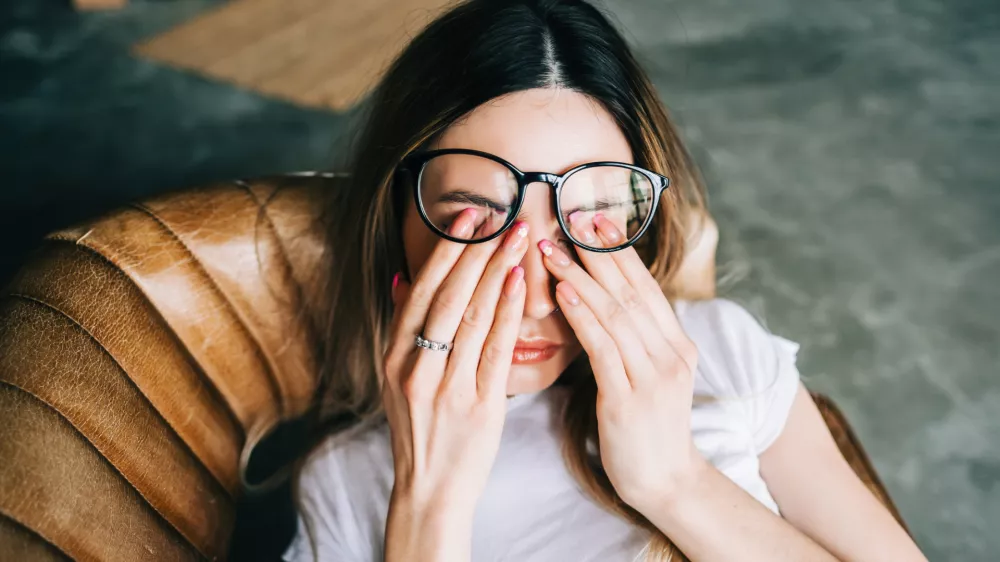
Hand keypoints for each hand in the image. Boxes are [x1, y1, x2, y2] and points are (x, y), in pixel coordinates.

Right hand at [381, 209, 527, 544]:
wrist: (430, 491)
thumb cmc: (420, 430)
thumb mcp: (396, 379)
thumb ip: (401, 330)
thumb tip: (401, 278)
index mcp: (394, 358)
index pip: (420, 291)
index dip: (445, 250)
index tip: (467, 216)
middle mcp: (415, 368)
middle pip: (447, 296)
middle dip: (475, 250)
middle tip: (501, 214)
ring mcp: (446, 387)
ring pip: (472, 316)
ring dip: (496, 270)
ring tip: (518, 236)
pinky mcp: (479, 405)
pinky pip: (494, 349)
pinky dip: (506, 312)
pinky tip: (519, 282)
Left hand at [538, 213, 705, 513]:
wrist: (665, 482)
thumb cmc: (646, 428)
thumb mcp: (649, 376)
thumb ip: (634, 340)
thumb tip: (603, 301)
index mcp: (677, 344)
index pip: (645, 287)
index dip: (619, 252)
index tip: (594, 220)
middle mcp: (671, 354)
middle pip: (631, 291)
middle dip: (599, 252)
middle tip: (570, 217)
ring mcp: (653, 376)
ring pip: (615, 313)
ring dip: (581, 277)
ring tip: (552, 249)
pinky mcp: (629, 399)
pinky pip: (603, 348)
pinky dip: (582, 316)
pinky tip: (562, 292)